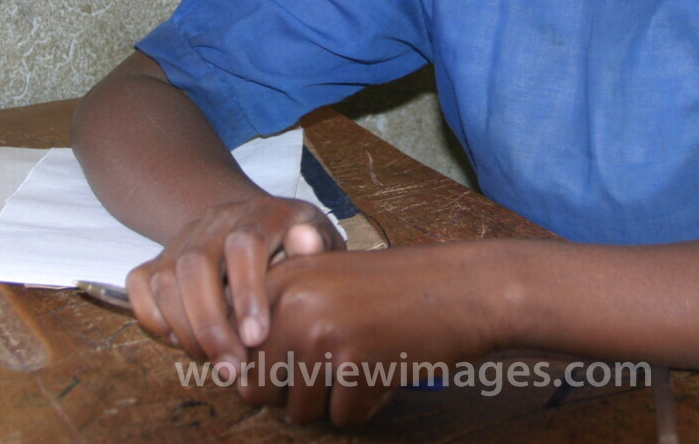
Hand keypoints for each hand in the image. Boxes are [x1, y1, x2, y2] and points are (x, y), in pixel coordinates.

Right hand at [126, 195, 343, 375]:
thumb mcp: (320, 241)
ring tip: (213, 363)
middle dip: (210, 324)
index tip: (256, 338)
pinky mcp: (160, 255)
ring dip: (184, 329)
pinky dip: (153, 317)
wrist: (261, 227)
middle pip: (195, 264)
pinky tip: (181, 342)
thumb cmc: (299, 247)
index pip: (245, 243)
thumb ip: (317, 244)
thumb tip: (305, 241)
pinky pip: (140, 283)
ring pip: (165, 278)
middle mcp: (217, 219)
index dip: (247, 291)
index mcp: (261, 212)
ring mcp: (185, 236)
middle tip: (231, 368)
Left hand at [239, 243, 502, 425]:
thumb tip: (234, 383)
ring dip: (334, 400)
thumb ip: (276, 318)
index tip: (307, 351)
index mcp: (279, 280)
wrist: (464, 286)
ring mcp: (321, 332)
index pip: (237, 355)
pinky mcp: (354, 363)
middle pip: (260, 390)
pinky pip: (343, 418)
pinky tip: (389, 367)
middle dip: (297, 391)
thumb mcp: (325, 282)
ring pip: (299, 411)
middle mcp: (291, 303)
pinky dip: (368, 405)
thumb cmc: (395, 290)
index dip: (269, 369)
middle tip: (340, 360)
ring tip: (367, 358)